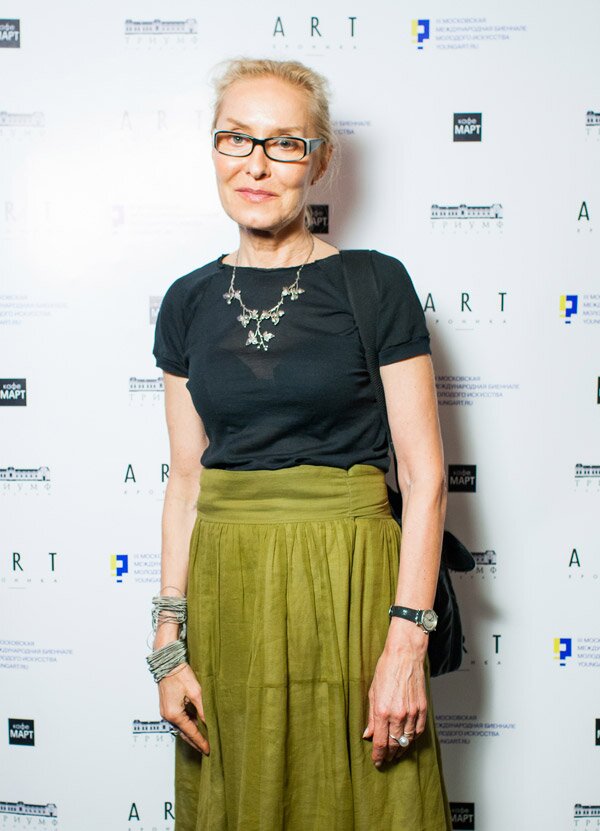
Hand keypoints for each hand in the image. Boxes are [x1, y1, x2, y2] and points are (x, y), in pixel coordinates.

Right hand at [158, 663, 209, 754]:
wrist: (168, 662)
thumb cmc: (180, 674)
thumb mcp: (196, 692)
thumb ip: (203, 709)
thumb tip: (209, 723)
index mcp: (174, 714)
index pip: (190, 733)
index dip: (201, 742)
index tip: (208, 750)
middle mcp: (167, 716)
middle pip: (184, 733)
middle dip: (195, 741)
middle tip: (206, 749)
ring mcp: (165, 712)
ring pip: (181, 727)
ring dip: (191, 733)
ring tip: (203, 739)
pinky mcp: (166, 707)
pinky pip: (178, 720)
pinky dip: (187, 724)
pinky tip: (195, 725)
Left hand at [362, 620, 427, 766]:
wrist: (405, 655)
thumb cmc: (387, 669)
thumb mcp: (372, 692)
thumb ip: (370, 716)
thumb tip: (368, 734)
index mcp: (383, 711)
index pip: (380, 742)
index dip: (378, 755)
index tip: (376, 761)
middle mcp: (398, 714)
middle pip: (393, 744)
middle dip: (388, 754)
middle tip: (385, 759)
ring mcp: (412, 712)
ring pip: (407, 740)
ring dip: (401, 749)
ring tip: (396, 754)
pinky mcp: (422, 709)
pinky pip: (418, 731)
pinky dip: (412, 739)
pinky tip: (408, 741)